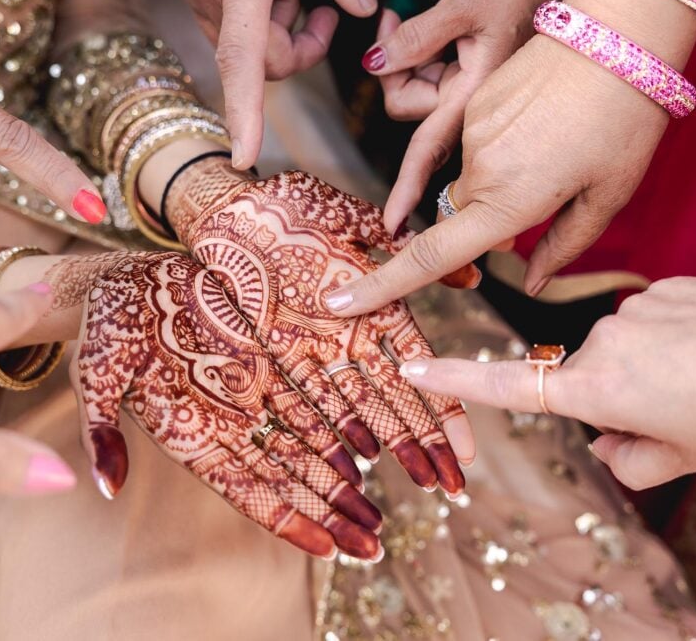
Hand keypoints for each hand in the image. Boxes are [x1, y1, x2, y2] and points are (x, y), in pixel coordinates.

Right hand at [71, 252, 382, 559]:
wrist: (124, 278)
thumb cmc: (104, 327)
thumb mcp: (95, 373)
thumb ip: (101, 429)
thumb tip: (107, 485)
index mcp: (191, 436)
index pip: (248, 491)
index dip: (290, 521)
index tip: (330, 550)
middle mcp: (228, 422)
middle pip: (290, 478)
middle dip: (332, 512)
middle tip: (375, 544)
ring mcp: (251, 392)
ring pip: (308, 444)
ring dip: (343, 480)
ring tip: (377, 514)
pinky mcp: (267, 357)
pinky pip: (311, 397)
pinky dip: (339, 426)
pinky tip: (369, 453)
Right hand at [167, 0, 376, 168]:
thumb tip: (360, 7)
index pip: (242, 59)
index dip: (246, 112)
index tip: (246, 154)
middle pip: (256, 58)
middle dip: (295, 50)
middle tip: (327, 10)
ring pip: (245, 39)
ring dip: (278, 25)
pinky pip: (231, 16)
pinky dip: (260, 8)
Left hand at [167, 162, 475, 495]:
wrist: (226, 208)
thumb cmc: (291, 209)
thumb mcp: (353, 224)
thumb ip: (402, 248)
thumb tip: (469, 276)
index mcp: (373, 305)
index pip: (420, 366)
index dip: (445, 409)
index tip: (467, 450)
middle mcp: (349, 337)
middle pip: (397, 399)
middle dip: (426, 443)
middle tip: (452, 488)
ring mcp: (314, 350)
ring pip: (359, 408)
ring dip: (390, 447)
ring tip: (417, 485)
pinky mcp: (277, 355)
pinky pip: (309, 401)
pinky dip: (333, 432)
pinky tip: (357, 465)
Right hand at [334, 0, 695, 314]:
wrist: (618, 31)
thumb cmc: (625, 119)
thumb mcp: (609, 195)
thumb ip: (563, 245)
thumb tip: (532, 282)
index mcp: (509, 202)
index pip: (431, 256)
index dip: (381, 285)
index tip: (338, 303)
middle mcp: (479, 170)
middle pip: (462, 215)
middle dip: (492, 216)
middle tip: (554, 187)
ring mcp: (472, 131)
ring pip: (474, 178)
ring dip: (505, 177)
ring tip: (565, 143)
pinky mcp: (477, 101)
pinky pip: (479, 140)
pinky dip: (508, 143)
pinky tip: (551, 118)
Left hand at [364, 0, 581, 231]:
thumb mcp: (464, 4)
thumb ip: (416, 36)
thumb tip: (373, 62)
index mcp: (478, 97)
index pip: (429, 148)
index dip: (406, 188)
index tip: (391, 226)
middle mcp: (480, 111)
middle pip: (415, 113)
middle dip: (402, 73)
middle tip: (398, 20)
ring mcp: (481, 104)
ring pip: (424, 97)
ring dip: (415, 60)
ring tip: (423, 18)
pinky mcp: (481, 88)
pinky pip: (439, 83)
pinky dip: (428, 57)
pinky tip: (436, 27)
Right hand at [399, 277, 695, 489]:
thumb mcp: (684, 458)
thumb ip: (628, 460)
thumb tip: (606, 442)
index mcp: (598, 387)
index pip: (510, 387)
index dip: (456, 382)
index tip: (411, 367)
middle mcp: (600, 342)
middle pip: (586, 381)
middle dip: (620, 403)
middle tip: (684, 415)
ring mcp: (628, 310)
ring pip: (622, 353)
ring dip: (651, 370)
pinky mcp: (656, 287)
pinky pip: (647, 323)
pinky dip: (671, 341)